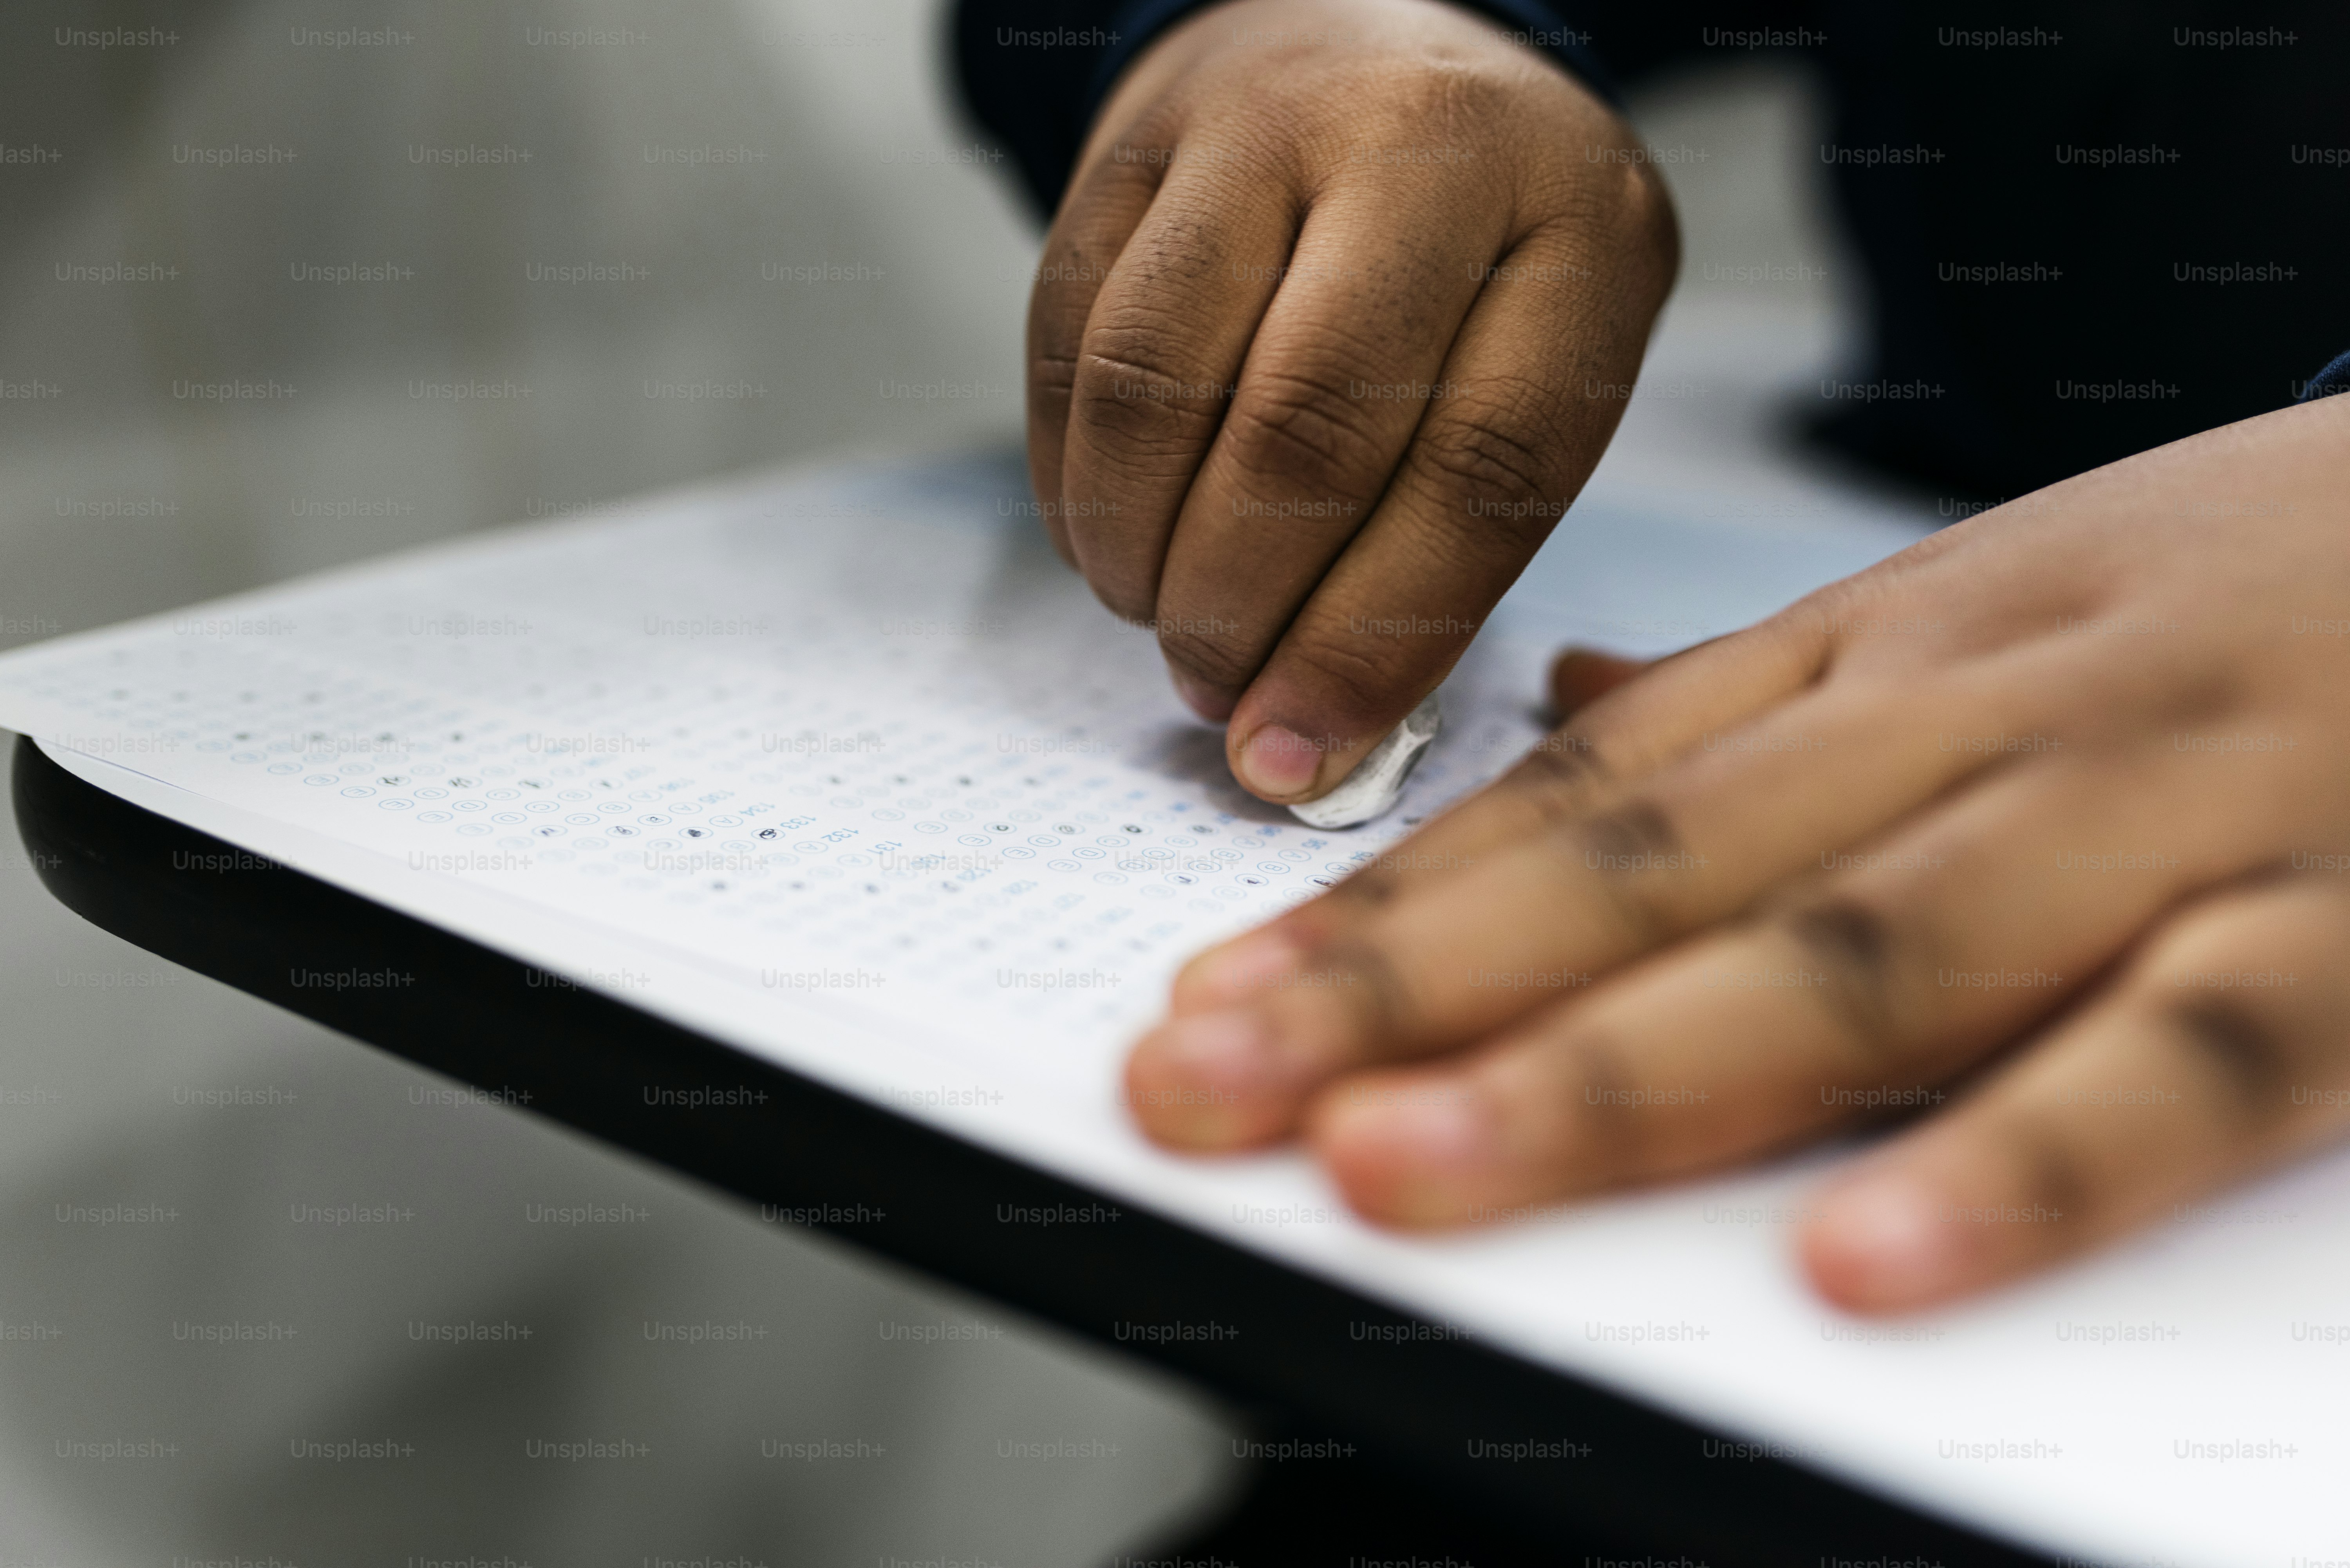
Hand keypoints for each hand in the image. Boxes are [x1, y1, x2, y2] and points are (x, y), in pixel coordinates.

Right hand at [1026, 0, 1675, 802]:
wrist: (1363, 34)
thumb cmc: (1473, 253)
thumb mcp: (1541, 355)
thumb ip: (1461, 535)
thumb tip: (1308, 737)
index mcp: (1574, 226)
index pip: (1478, 472)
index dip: (1374, 644)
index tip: (1297, 756)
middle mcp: (1421, 147)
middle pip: (1304, 428)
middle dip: (1239, 609)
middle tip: (1219, 691)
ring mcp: (1261, 126)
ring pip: (1155, 383)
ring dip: (1138, 552)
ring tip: (1160, 617)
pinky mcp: (1132, 143)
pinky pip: (1068, 342)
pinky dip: (1073, 479)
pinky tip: (1109, 537)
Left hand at [1126, 396, 2349, 1313]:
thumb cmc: (2228, 590)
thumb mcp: (1982, 597)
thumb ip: (1773, 690)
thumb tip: (1572, 700)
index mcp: (1886, 654)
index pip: (1585, 794)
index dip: (1382, 904)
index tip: (1218, 994)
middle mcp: (1972, 731)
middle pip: (1651, 876)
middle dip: (1409, 993)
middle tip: (1210, 1083)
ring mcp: (2148, 831)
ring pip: (1844, 962)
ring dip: (1610, 1076)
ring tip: (1411, 1171)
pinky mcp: (2341, 945)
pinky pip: (2162, 1068)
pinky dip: (2011, 1165)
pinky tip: (1854, 1265)